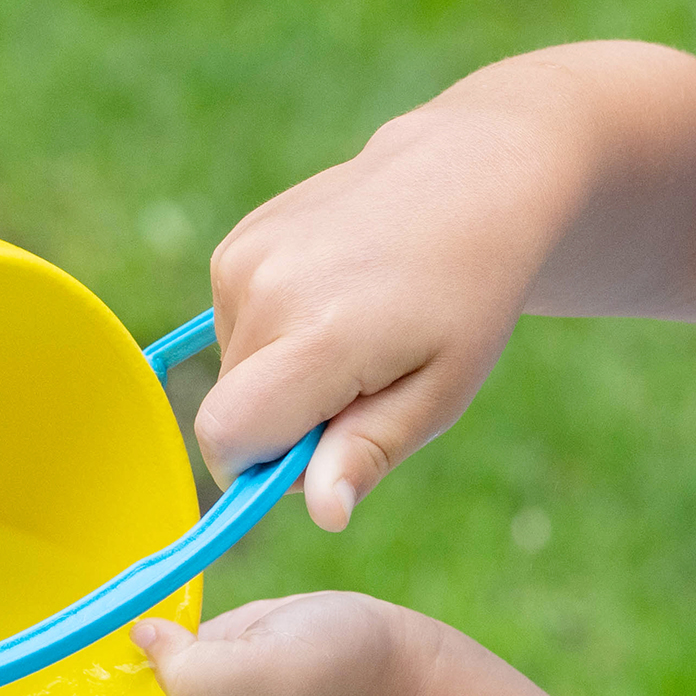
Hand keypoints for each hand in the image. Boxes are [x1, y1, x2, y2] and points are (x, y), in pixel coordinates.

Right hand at [191, 69, 596, 531]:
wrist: (468, 182)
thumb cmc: (465, 302)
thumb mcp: (440, 392)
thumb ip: (369, 452)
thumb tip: (320, 513)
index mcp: (319, 333)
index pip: (227, 436)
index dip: (261, 467)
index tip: (320, 452)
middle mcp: (265, 288)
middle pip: (230, 410)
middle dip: (284, 423)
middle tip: (365, 385)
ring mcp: (243, 256)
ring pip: (231, 369)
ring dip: (284, 375)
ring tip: (358, 331)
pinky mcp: (237, 242)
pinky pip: (234, 325)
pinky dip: (277, 332)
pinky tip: (336, 298)